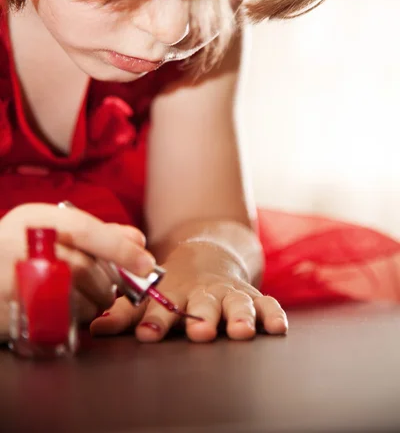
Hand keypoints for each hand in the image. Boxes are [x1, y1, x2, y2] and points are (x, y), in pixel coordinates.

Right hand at [0, 203, 154, 333]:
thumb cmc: (16, 251)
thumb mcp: (48, 230)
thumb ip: (94, 232)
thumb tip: (137, 239)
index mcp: (33, 217)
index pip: (87, 229)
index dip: (121, 247)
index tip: (145, 262)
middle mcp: (21, 244)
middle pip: (84, 266)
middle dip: (109, 283)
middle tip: (116, 291)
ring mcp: (13, 279)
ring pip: (74, 296)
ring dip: (96, 304)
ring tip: (96, 302)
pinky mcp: (10, 311)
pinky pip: (56, 320)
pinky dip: (76, 319)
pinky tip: (77, 314)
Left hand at [90, 240, 287, 341]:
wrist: (208, 256)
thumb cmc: (174, 285)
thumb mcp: (150, 294)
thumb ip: (126, 314)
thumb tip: (95, 328)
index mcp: (175, 293)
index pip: (162, 308)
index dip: (155, 322)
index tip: (148, 334)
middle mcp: (203, 293)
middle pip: (204, 305)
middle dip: (203, 318)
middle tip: (201, 331)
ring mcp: (230, 294)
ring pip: (237, 304)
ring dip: (239, 316)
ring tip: (241, 331)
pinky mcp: (252, 297)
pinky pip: (266, 304)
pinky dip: (273, 314)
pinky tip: (277, 328)